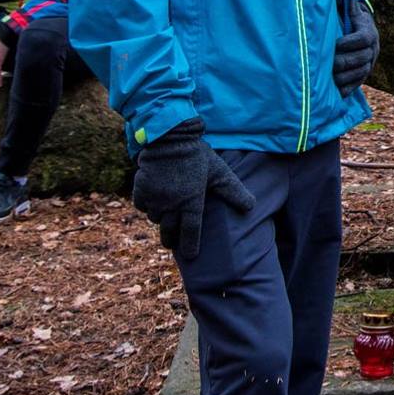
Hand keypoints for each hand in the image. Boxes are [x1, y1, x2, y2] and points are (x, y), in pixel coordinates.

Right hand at [130, 119, 255, 259]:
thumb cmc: (197, 156)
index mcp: (192, 202)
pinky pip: (143, 205)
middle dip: (171, 239)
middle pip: (170, 230)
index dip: (191, 245)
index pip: (191, 231)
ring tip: (166, 215)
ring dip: (161, 218)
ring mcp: (155, 198)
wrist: (169, 138)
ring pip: (156, 218)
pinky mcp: (141, 190)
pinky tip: (154, 200)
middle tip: (172, 243)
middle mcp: (172, 205)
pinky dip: (148, 205)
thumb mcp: (219, 172)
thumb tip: (251, 207)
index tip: (191, 256)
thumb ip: (233, 191)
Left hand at [332, 0, 378, 92]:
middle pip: (361, 59)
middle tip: (327, 64)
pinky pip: (357, 85)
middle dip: (343, 62)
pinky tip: (335, 92)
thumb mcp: (347, 10)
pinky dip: (346, 89)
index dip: (350, 43)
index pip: (363, 39)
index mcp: (368, 32)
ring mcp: (369, 64)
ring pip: (360, 73)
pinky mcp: (362, 76)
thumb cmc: (347, 19)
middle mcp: (372, 50)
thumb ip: (343, 2)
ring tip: (329, 79)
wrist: (359, 33)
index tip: (335, 44)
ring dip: (344, 77)